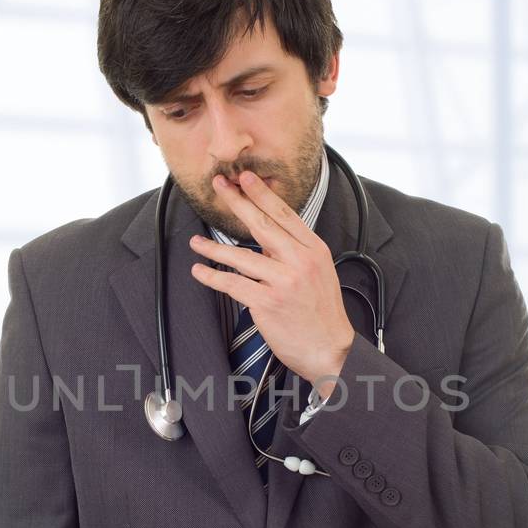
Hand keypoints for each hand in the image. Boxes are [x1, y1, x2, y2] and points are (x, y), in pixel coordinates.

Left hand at [187, 169, 354, 388]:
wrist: (329, 349)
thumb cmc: (322, 313)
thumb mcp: (319, 273)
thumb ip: (295, 252)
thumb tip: (266, 237)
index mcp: (314, 250)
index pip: (284, 215)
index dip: (262, 194)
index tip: (245, 178)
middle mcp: (300, 262)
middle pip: (261, 225)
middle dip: (237, 202)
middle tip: (219, 185)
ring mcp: (283, 282)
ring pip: (240, 256)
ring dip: (214, 248)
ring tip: (197, 242)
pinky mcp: (267, 303)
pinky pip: (233, 285)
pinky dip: (213, 277)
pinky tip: (200, 271)